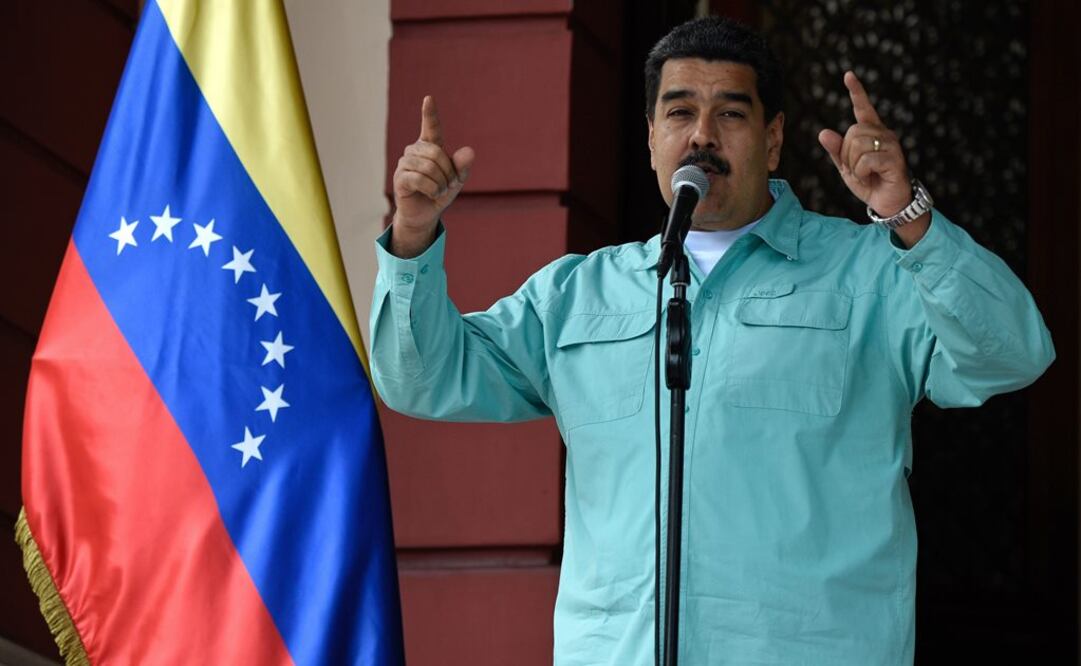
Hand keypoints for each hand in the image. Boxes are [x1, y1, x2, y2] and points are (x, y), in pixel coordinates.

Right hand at [390, 96, 474, 256]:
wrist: (425, 215)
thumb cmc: (440, 193)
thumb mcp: (456, 180)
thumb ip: (462, 166)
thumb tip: (469, 151)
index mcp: (430, 147)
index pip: (431, 127)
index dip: (430, 114)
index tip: (429, 98)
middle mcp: (415, 151)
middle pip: (437, 153)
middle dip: (448, 172)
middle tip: (449, 185)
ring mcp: (404, 164)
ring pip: (428, 167)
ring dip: (440, 183)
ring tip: (439, 191)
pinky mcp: (399, 178)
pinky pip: (419, 179)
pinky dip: (432, 189)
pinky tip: (432, 194)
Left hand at [818, 71, 928, 245]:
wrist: (888, 202)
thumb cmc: (869, 183)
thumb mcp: (846, 167)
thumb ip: (836, 151)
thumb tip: (823, 132)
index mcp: (872, 133)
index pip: (863, 109)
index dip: (856, 92)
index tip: (848, 75)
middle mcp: (884, 134)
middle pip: (852, 132)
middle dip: (846, 154)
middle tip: (856, 169)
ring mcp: (891, 144)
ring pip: (857, 146)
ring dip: (854, 165)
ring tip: (866, 174)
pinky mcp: (894, 158)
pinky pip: (865, 160)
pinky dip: (862, 173)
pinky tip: (872, 177)